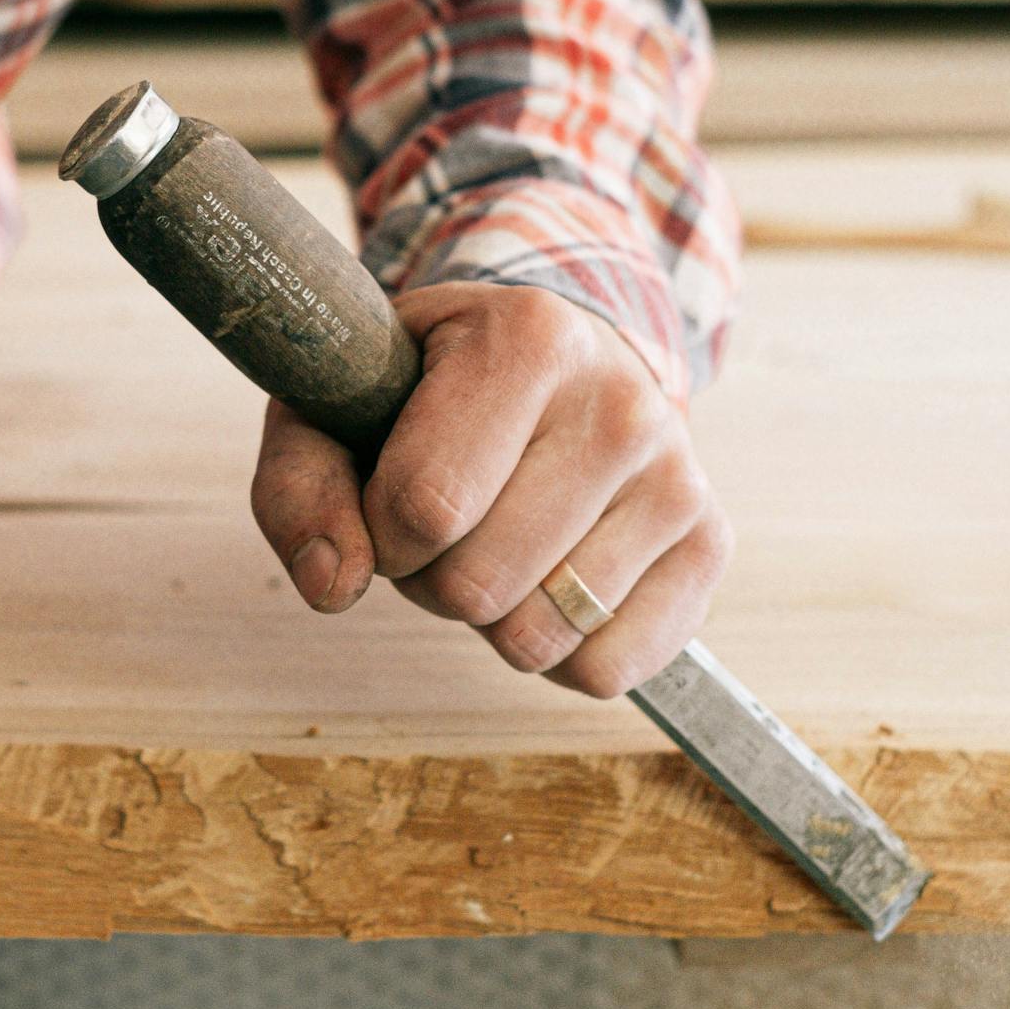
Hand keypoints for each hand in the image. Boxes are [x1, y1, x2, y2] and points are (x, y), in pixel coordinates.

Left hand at [249, 283, 729, 697]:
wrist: (553, 360)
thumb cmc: (429, 391)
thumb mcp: (338, 405)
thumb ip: (300, 488)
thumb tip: (332, 585)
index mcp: (530, 338)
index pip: (426, 504)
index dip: (381, 529)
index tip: (389, 493)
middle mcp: (623, 403)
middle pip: (479, 586)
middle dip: (431, 579)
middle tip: (446, 523)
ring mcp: (678, 476)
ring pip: (538, 637)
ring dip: (490, 617)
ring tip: (498, 539)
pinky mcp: (709, 544)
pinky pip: (606, 670)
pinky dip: (553, 654)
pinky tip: (547, 581)